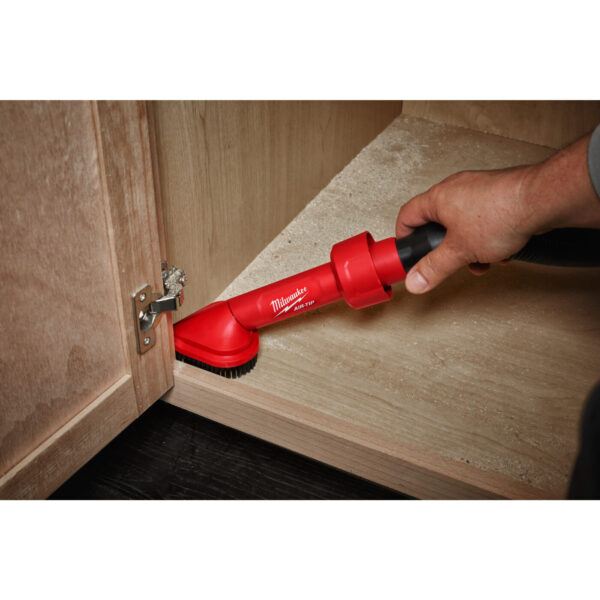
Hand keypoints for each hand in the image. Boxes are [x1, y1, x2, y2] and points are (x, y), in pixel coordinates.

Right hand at [395, 133, 599, 293]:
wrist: (542, 200)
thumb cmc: (501, 213)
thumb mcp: (459, 251)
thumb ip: (434, 268)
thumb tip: (416, 281)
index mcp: (438, 198)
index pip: (407, 216)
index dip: (404, 236)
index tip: (407, 251)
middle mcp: (456, 189)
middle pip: (437, 223)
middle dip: (445, 249)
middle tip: (447, 261)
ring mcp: (478, 190)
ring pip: (463, 224)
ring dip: (469, 247)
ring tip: (480, 260)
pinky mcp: (498, 195)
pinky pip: (483, 220)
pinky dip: (487, 238)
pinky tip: (500, 251)